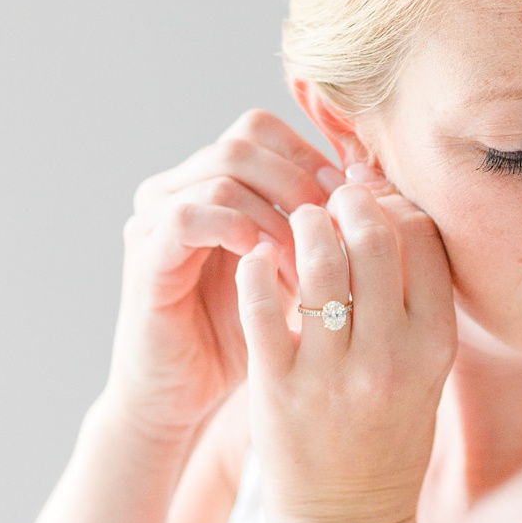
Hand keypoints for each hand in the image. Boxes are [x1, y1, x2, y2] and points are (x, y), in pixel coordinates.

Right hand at [109, 110, 342, 439]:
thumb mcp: (295, 271)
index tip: (351, 198)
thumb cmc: (247, 332)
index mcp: (211, 182)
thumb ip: (319, 228)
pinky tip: (269, 263)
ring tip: (308, 257)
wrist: (183, 393)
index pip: (263, 129)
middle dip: (302, 178)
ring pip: (224, 172)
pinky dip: (239, 230)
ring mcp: (154, 216)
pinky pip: (189, 216)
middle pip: (245, 139)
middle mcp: (177, 187)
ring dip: (279, 211)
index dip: (313, 154)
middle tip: (336, 224)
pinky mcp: (145, 253)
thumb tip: (377, 187)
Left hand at [235, 167, 455, 522]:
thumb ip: (417, 301)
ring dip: (306, 227)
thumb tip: (395, 213)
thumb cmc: (390, 431)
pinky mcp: (278, 386)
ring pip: (320, 264)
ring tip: (299, 220)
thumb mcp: (427, 369)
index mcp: (434, 347)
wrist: (347, 513)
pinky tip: (260, 258)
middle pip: (375, 241)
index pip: (423, 243)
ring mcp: (333, 373)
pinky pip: (263, 306)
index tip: (375, 200)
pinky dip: (259, 268)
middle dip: (350, 204)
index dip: (396, 206)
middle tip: (333, 199)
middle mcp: (389, 357)